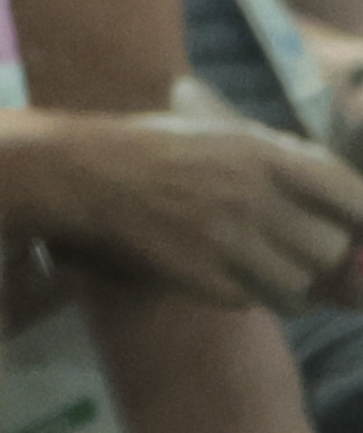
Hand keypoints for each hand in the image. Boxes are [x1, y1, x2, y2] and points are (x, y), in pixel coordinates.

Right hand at [12, 112, 362, 307]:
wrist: (95, 176)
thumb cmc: (164, 147)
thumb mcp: (231, 132)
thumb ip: (281, 160)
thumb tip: (334, 198)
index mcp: (267, 154)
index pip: (345, 191)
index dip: (361, 214)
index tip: (359, 225)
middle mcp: (254, 197)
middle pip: (327, 247)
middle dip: (325, 255)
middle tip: (308, 253)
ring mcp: (226, 241)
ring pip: (296, 282)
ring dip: (293, 283)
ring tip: (275, 272)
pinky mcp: (200, 277)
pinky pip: (253, 300)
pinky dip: (254, 296)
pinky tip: (238, 279)